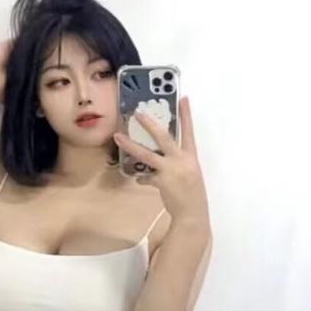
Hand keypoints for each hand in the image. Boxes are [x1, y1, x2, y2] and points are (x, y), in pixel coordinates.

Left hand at [113, 97, 208, 223]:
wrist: (192, 212)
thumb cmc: (192, 193)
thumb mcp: (189, 172)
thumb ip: (177, 162)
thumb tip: (161, 157)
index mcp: (191, 156)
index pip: (189, 131)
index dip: (186, 115)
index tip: (184, 98)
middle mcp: (182, 160)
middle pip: (164, 137)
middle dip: (150, 124)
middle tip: (138, 112)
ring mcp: (171, 170)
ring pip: (147, 154)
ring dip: (131, 145)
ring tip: (118, 137)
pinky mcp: (162, 181)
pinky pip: (146, 177)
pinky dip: (142, 178)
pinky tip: (140, 180)